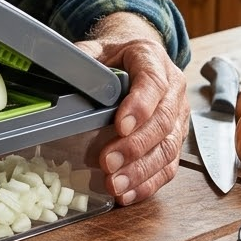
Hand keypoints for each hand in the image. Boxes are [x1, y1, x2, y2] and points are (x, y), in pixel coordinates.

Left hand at [76, 14, 188, 205]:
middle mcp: (173, 89)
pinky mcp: (176, 138)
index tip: (120, 125)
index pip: (153, 82)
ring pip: (168, 148)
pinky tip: (128, 193)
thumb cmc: (119, 54)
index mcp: (153, 60)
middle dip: (135, 146)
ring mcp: (178, 116)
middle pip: (162, 121)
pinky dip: (149, 183)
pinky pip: (169, 165)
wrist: (140, 56)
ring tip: (115, 184)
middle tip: (108, 162)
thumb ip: (84, 56)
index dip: (139, 106)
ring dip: (141, 171)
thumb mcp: (100, 47)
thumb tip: (61, 69)